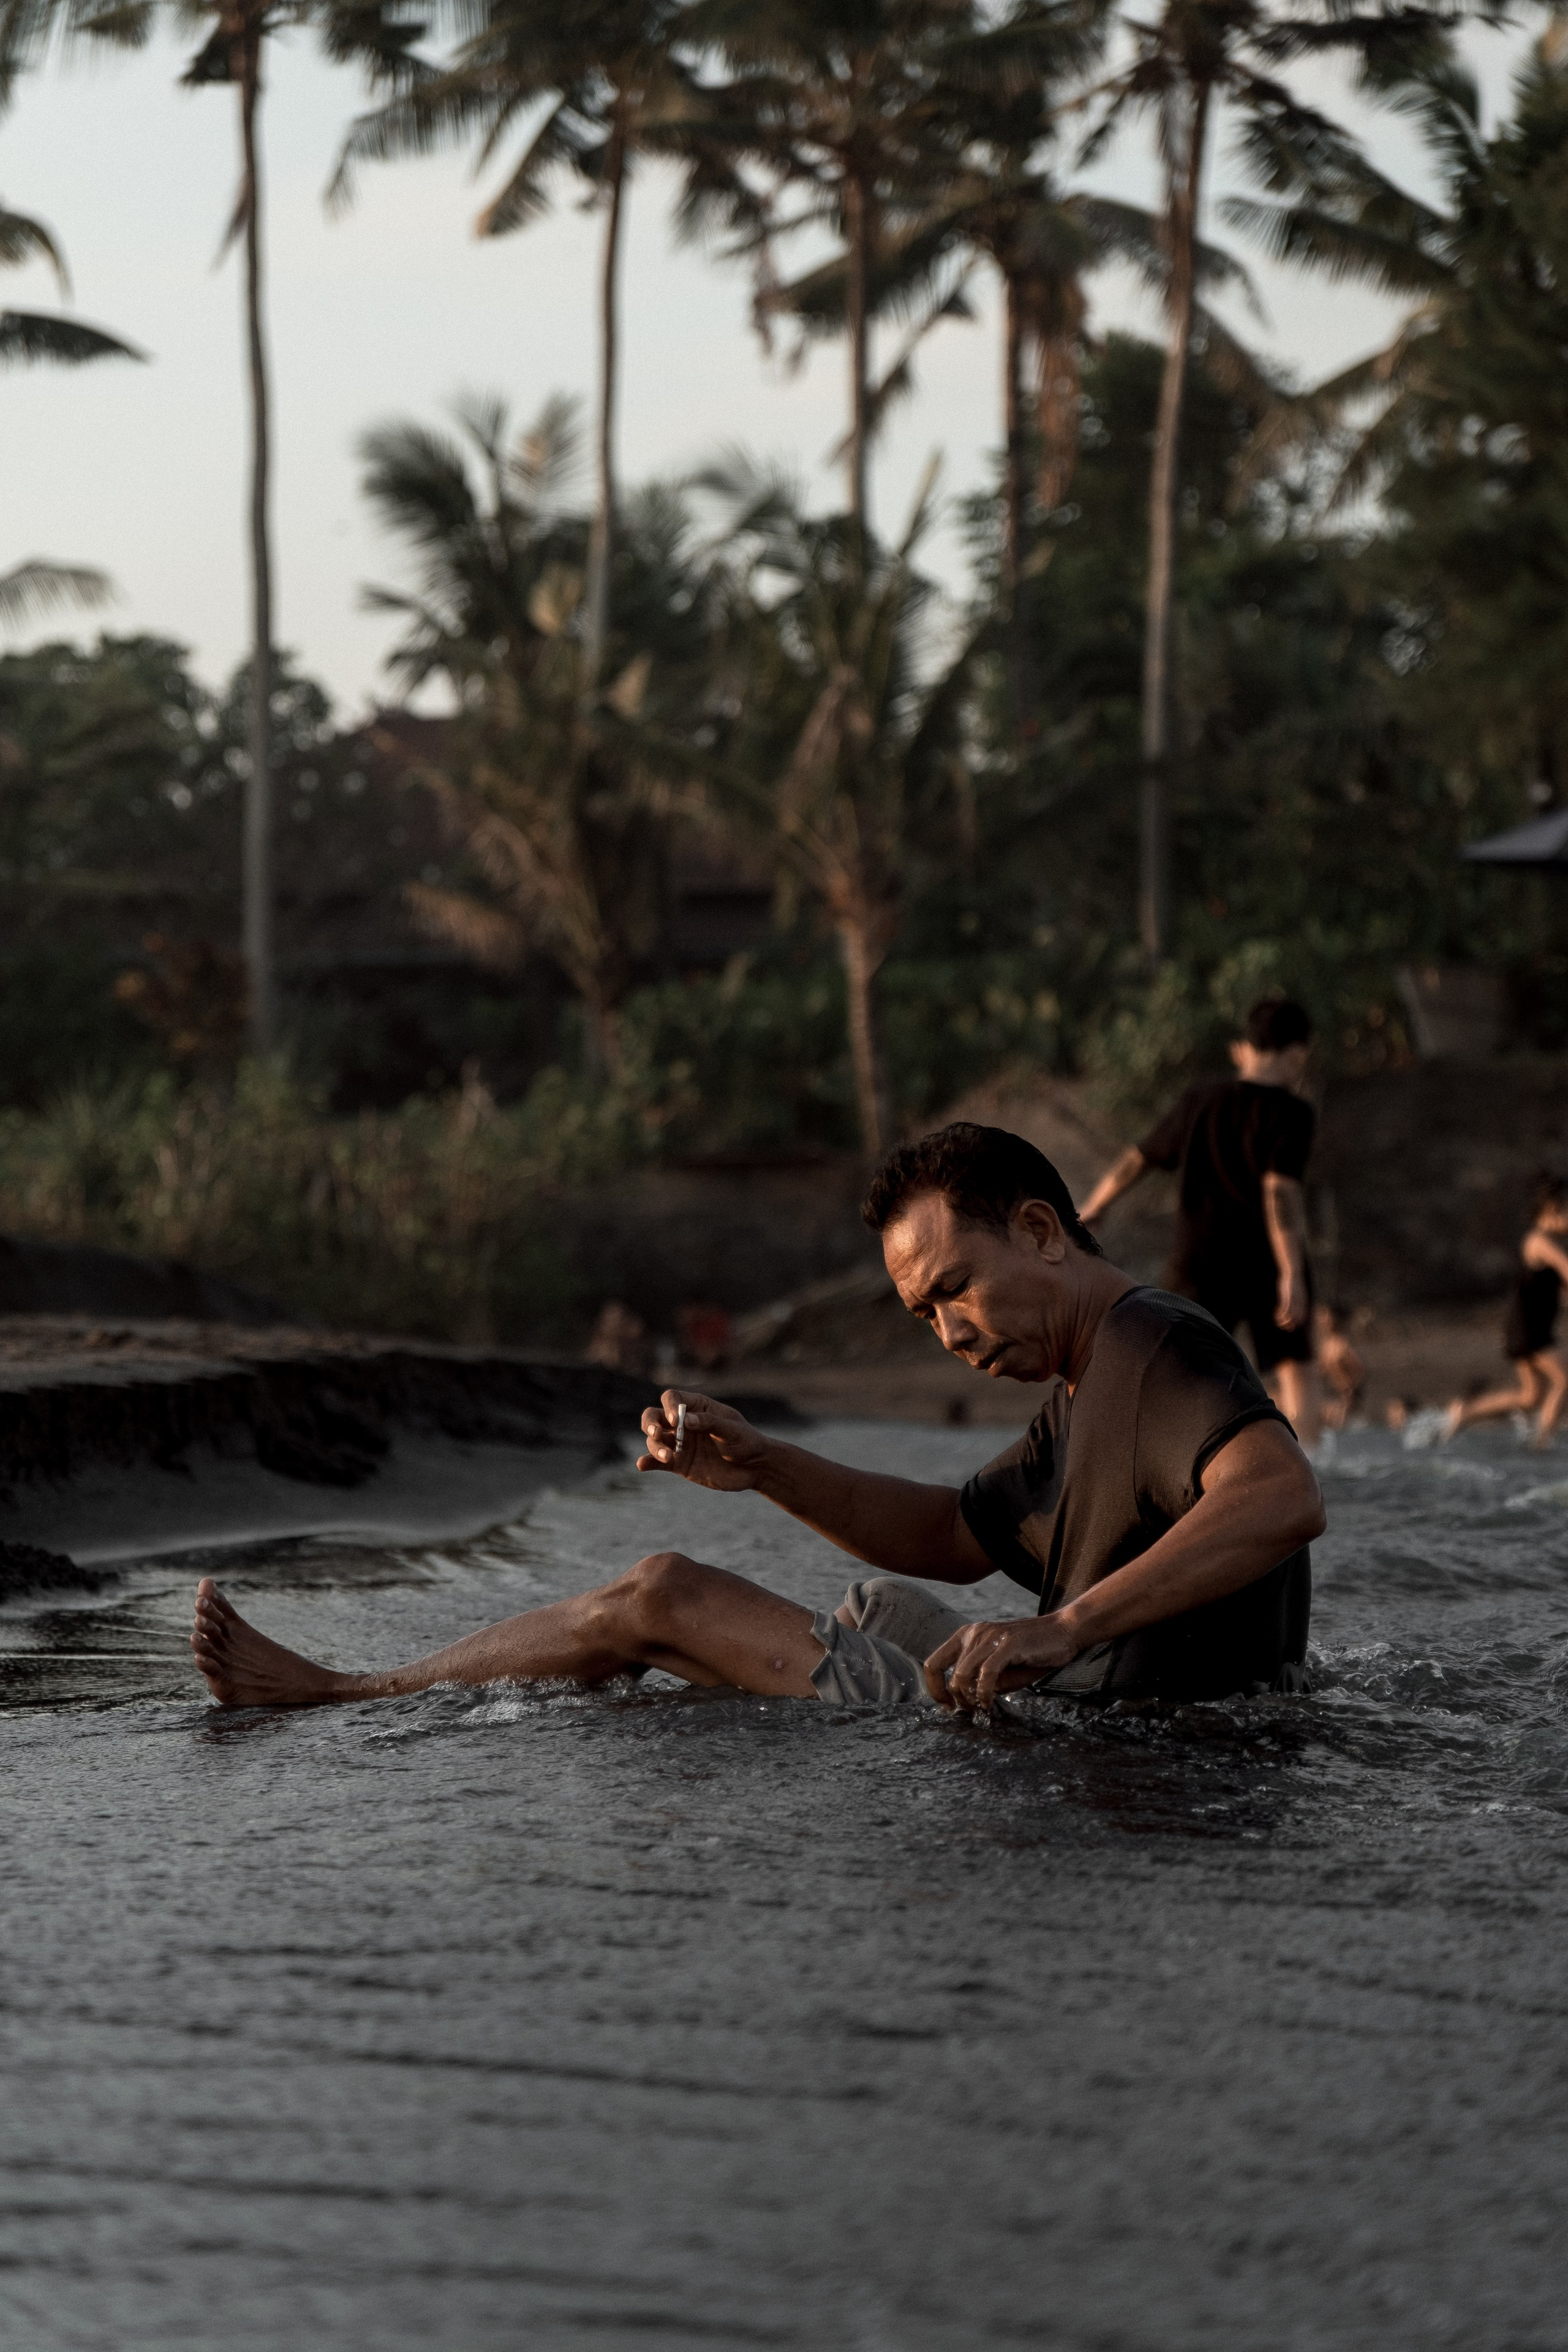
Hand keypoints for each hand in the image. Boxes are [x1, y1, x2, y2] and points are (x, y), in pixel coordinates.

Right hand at [637, 1390, 770, 1492]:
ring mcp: (680, 1444)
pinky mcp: (679, 1463)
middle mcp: (683, 1423)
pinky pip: (658, 1462)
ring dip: (655, 1446)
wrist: (754, 1468)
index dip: (669, 1406)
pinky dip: (648, 1462)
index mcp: (697, 1407)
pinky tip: (642, 1464)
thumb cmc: (746, 1442)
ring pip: (655, 1440)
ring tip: (668, 1457)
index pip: (672, 1398)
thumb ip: (709, 1423)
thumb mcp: (732, 1430)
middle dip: (650, 1423)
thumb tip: (684, 1419)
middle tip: (657, 1434)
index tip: (675, 1419)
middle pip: (654, 1416)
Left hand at [923, 1611, 1083, 1711]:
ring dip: (970, 1699)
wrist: (1063, 1632)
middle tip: (974, 1712)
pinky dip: (984, 1693)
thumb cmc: (1031, 1655)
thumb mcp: (1001, 1669)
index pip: (933, 1664)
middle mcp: (973, 1633)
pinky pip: (986, 1673)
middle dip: (959, 1700)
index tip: (949, 1707)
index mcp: (966, 1636)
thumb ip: (979, 1681)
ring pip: (963, 1675)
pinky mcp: (1008, 1643)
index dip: (935, 1690)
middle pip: (949, 1675)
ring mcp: (990, 1636)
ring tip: (983, 1709)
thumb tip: (964, 1703)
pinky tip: (990, 1703)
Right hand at [1275, 1270, 1308, 1330]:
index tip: (1290, 1327)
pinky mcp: (1287, 1298)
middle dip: (1289, 1325)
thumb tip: (1297, 1304)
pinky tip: (1275, 1315)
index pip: (1302, 1318)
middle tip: (1282, 1326)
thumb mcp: (1298, 1292)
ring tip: (1277, 1322)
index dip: (1296, 1324)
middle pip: (1296, 1319)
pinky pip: (1283, 1310)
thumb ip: (1299, 1300)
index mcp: (1304, 1303)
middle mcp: (1300, 1304)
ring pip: (1289, 1316)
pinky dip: (1279, 1314)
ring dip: (1283, 1321)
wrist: (1294, 1273)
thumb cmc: (1295, 1282)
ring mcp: (1293, 1301)